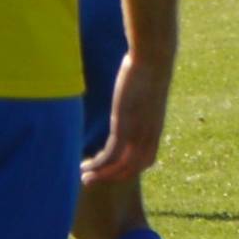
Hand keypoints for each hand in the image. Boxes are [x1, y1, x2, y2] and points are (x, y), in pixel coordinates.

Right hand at [82, 51, 171, 185]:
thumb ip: (140, 98)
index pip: (146, 161)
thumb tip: (133, 90)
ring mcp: (138, 134)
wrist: (153, 59)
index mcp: (155, 129)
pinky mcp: (125, 128)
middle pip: (132, 169)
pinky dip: (98, 165)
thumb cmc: (148, 67)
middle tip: (92, 179)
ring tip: (84, 177)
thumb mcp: (145, 89)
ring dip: (101, 175)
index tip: (111, 168)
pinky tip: (85, 164)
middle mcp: (149, 136)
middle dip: (111, 178)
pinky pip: (111, 156)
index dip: (129, 170)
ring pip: (120, 167)